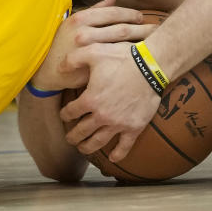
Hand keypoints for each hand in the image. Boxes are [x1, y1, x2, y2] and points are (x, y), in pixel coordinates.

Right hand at [31, 0, 153, 90]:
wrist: (47, 70)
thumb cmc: (62, 44)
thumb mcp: (74, 23)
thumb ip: (94, 10)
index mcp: (82, 19)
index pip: (114, 14)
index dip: (131, 15)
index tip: (141, 18)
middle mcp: (86, 33)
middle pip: (122, 29)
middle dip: (142, 29)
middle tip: (156, 30)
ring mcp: (91, 52)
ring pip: (122, 45)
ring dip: (141, 43)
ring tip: (155, 44)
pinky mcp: (94, 68)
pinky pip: (117, 61)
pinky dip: (131, 58)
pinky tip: (141, 58)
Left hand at [59, 39, 161, 161]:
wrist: (151, 67)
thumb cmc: (122, 57)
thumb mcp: (93, 52)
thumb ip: (72, 59)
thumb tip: (59, 68)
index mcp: (90, 99)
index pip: (70, 111)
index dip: (65, 113)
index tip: (65, 113)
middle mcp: (101, 115)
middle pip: (81, 131)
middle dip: (73, 136)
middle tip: (70, 138)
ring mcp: (118, 124)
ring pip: (98, 142)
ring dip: (88, 147)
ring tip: (83, 148)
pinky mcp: (134, 127)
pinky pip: (124, 146)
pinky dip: (118, 154)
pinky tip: (112, 158)